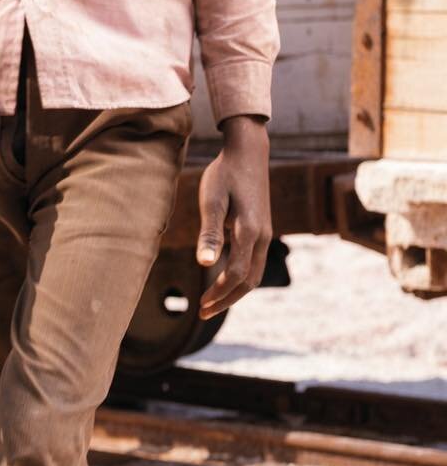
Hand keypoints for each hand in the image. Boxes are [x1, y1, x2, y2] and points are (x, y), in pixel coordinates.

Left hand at [196, 115, 271, 317]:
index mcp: (250, 232)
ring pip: (254, 274)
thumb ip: (210, 233)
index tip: (200, 305)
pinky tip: (223, 278)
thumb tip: (205, 264)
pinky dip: (240, 277)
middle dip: (227, 300)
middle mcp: (263, 237)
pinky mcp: (263, 229)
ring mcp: (266, 234)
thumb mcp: (212, 201)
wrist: (248, 153)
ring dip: (234, 291)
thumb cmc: (224, 174)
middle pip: (249, 281)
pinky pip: (254, 262)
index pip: (237, 275)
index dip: (219, 293)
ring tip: (211, 301)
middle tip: (204, 312)